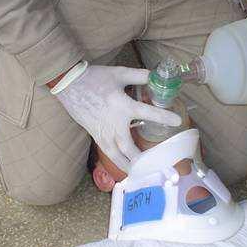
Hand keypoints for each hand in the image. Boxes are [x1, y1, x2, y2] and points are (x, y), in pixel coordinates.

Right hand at [55, 65, 181, 170]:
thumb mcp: (119, 73)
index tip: (177, 121)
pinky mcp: (94, 134)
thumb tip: (156, 76)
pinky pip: (107, 152)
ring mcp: (103, 132)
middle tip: (156, 165)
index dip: (163, 117)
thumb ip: (140, 75)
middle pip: (129, 148)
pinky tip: (124, 166)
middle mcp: (114, 123)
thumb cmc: (94, 78)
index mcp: (122, 106)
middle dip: (143, 159)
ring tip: (140, 174)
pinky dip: (116, 161)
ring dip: (128, 166)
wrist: (68, 84)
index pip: (147, 113)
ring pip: (116, 156)